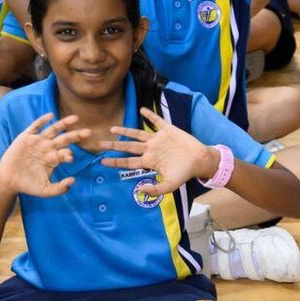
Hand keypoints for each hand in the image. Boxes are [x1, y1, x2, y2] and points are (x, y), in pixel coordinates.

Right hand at [0, 112, 85, 196]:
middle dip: (76, 136)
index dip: (68, 154)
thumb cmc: (27, 185)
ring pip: (53, 130)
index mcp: (53, 159)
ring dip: (64, 124)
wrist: (8, 180)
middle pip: (64, 139)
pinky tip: (51, 115)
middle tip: (88, 133)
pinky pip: (36, 126)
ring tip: (75, 118)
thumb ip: (59, 188)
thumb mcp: (45, 190)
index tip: (70, 157)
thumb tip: (73, 181)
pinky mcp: (26, 137)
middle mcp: (47, 148)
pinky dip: (43, 120)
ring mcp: (38, 141)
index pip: (65, 153)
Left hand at [104, 109, 218, 196]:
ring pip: (137, 134)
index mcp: (149, 162)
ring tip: (112, 128)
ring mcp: (158, 139)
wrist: (199, 160)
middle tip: (100, 145)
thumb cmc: (184, 173)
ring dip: (125, 131)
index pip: (128, 162)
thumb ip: (156, 189)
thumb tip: (140, 190)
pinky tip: (142, 109)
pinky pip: (156, 121)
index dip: (115, 162)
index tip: (102, 161)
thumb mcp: (170, 185)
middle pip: (128, 147)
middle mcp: (150, 149)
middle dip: (114, 146)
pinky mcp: (168, 130)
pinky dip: (149, 115)